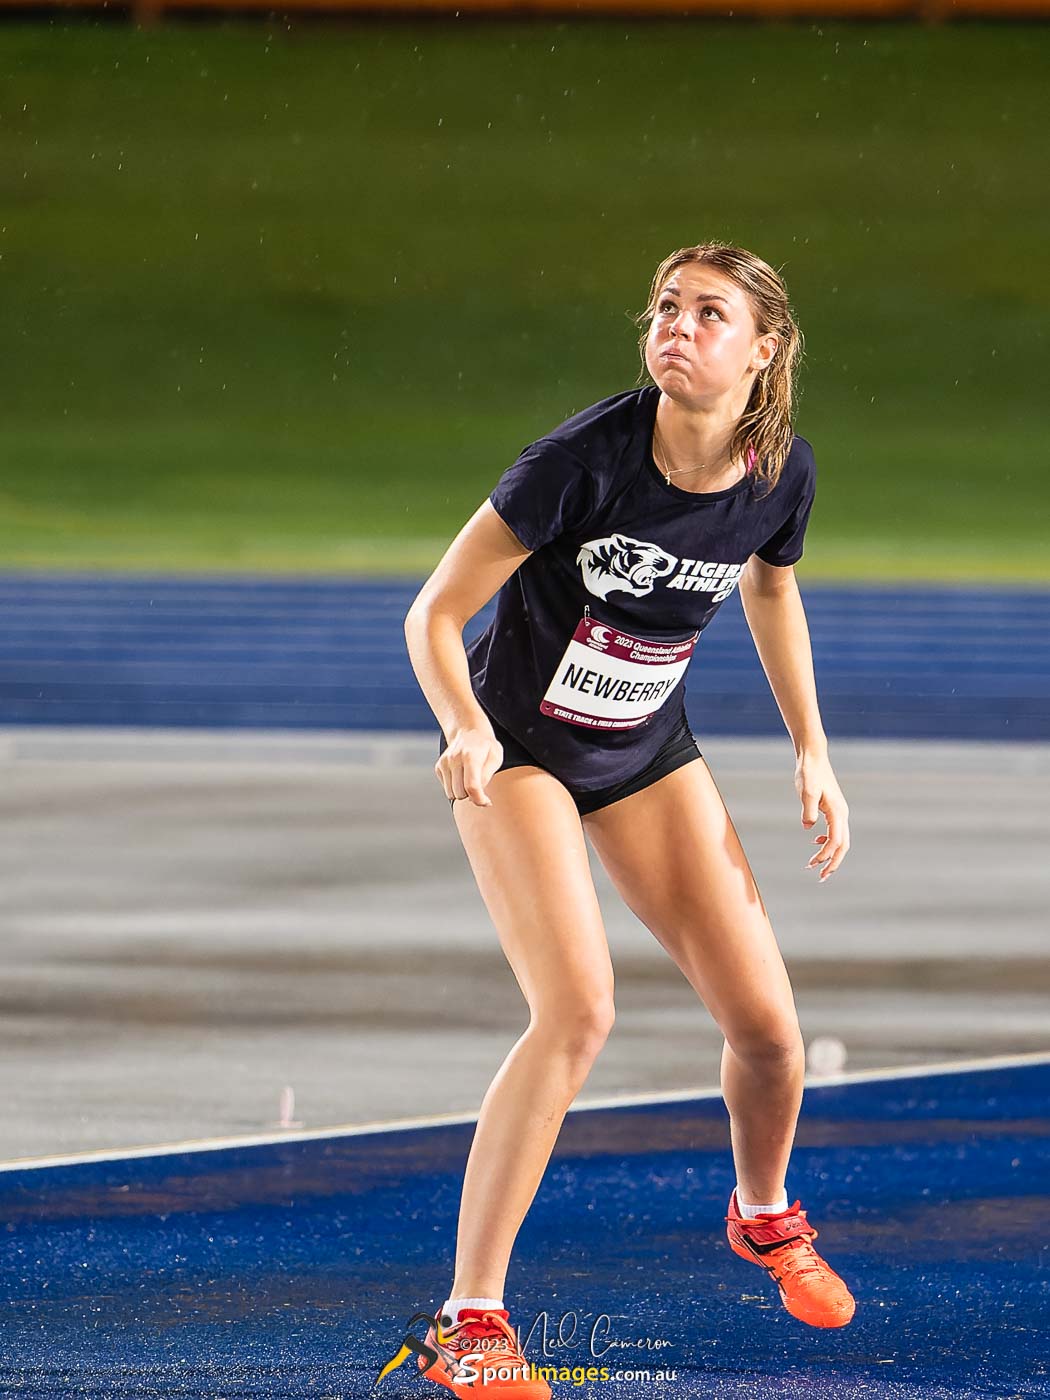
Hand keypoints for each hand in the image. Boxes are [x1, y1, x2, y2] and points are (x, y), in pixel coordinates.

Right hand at [435, 726, 503, 807]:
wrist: (469, 730)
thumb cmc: (486, 746)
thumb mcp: (496, 758)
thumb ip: (487, 777)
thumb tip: (478, 796)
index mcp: (470, 756)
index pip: (471, 786)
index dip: (479, 799)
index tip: (486, 802)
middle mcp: (454, 759)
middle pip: (460, 793)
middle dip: (471, 795)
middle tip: (480, 787)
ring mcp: (444, 762)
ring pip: (451, 794)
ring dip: (462, 792)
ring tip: (470, 779)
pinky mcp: (439, 766)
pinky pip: (446, 788)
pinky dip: (455, 787)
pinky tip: (462, 775)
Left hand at [795, 750, 849, 882]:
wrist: (814, 757)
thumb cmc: (809, 773)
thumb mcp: (806, 791)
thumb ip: (808, 810)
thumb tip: (809, 828)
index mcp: (837, 812)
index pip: (835, 841)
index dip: (826, 856)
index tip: (812, 864)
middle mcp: (842, 814)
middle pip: (843, 845)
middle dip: (833, 863)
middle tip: (821, 877)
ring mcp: (839, 812)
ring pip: (840, 840)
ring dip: (830, 854)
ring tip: (817, 865)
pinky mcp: (833, 809)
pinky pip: (835, 831)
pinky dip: (828, 842)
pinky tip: (816, 843)